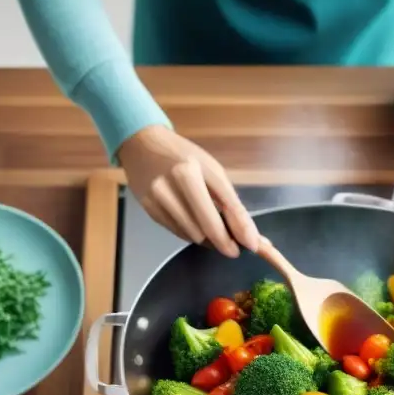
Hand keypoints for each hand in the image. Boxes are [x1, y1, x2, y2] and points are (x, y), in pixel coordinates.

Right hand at [117, 125, 258, 257]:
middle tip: (234, 250)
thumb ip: (227, 199)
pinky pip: (177, 232)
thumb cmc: (183, 156)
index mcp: (198, 168)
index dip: (242, 228)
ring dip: (207, 239)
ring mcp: (160, 196)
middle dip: (224, 243)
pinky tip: (194, 227)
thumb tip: (246, 232)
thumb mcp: (210, 168)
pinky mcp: (149, 208)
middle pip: (208, 226)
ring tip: (212, 233)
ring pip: (193, 234)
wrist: (141, 144)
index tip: (252, 245)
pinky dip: (191, 234)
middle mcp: (178, 181)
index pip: (227, 203)